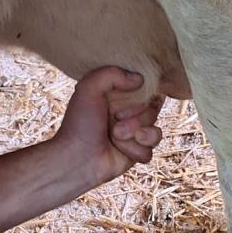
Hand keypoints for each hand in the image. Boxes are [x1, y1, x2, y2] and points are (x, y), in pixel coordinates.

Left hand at [52, 66, 163, 186]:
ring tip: (116, 136)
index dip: (142, 93)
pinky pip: (151, 149)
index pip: (147, 87)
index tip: (129, 97)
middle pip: (154, 109)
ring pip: (155, 131)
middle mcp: (129, 112)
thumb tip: (140, 79)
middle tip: (116, 119)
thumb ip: (113, 73)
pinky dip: (135, 150)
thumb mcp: (89, 88)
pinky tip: (120, 150)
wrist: (76, 158)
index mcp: (119, 95)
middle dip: (136, 117)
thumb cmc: (80, 123)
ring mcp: (135, 133)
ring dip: (135, 134)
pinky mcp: (137, 151)